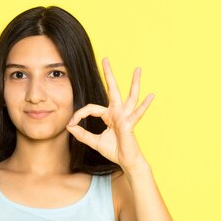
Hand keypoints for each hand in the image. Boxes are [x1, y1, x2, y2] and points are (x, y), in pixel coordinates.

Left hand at [66, 57, 154, 171]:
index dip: (79, 114)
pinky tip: (151, 96)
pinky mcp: (130, 124)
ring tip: (138, 69)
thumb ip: (82, 134)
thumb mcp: (94, 141)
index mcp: (109, 115)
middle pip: (112, 90)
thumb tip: (69, 127)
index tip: (71, 123)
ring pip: (130, 96)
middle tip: (105, 59)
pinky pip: (137, 114)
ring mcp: (125, 116)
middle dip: (108, 74)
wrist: (126, 161)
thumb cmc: (114, 150)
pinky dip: (144, 105)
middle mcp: (118, 112)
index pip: (91, 108)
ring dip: (134, 83)